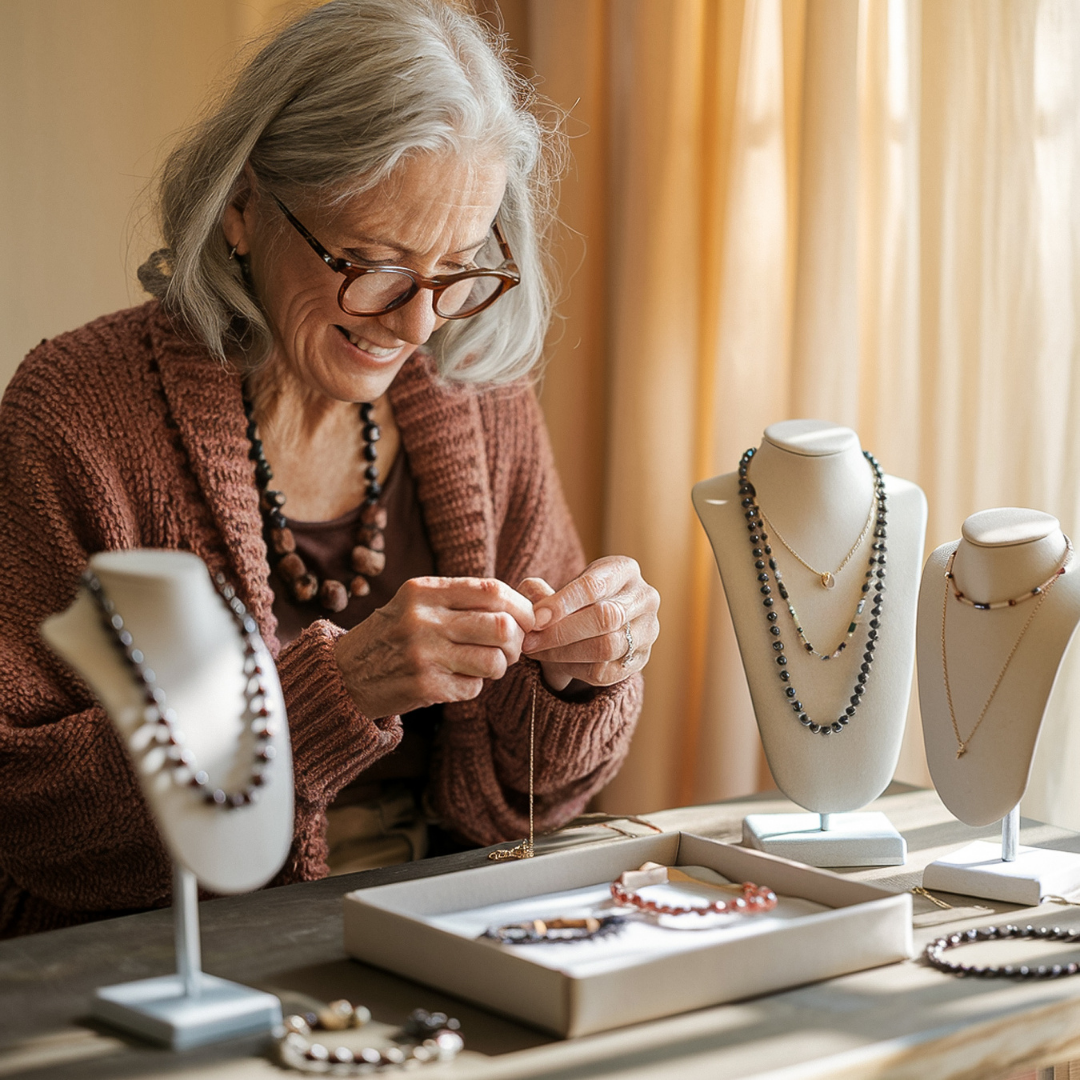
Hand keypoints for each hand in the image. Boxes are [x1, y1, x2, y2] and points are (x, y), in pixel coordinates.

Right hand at [334, 576, 534, 717]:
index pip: (492, 590)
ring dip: (499, 667)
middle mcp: (423, 618)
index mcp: (424, 590)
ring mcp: (423, 654)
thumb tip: (524, 604)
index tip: (529, 619)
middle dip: (517, 641)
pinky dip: (473, 686)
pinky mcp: (424, 686)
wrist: (342, 674)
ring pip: (494, 660)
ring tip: (484, 666)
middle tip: (511, 648)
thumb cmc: (392, 635)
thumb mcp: (416, 603)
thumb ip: (459, 598)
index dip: (521, 606)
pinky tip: (455, 681)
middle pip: (501, 626)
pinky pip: (474, 688)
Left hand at [518, 556, 659, 691]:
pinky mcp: (641, 659)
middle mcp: (644, 598)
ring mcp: (648, 630)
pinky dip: (576, 669)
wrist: (599, 625)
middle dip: (561, 632)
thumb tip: (529, 596)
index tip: (535, 618)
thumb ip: (542, 592)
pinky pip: (607, 671)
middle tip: (530, 642)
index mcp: (625, 570)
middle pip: (605, 618)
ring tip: (538, 652)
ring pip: (607, 647)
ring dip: (565, 653)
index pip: (595, 586)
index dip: (563, 603)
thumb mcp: (560, 588)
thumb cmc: (577, 600)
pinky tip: (557, 663)